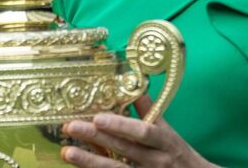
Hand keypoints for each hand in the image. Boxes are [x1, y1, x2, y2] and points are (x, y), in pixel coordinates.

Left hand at [61, 96, 215, 167]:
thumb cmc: (179, 155)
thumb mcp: (169, 132)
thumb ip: (150, 111)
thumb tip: (135, 86)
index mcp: (166, 142)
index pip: (143, 132)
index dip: (121, 126)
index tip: (98, 117)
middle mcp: (156, 161)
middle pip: (124, 150)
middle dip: (97, 139)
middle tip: (72, 127)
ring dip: (90, 162)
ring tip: (67, 152)